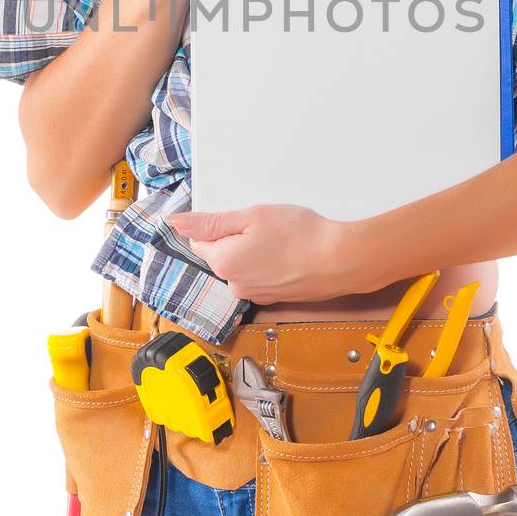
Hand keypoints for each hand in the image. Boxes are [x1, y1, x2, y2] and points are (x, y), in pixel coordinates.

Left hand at [164, 204, 353, 303]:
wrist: (340, 261)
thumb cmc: (299, 235)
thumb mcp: (251, 217)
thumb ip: (211, 222)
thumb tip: (176, 222)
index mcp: (222, 263)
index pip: (200, 239)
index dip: (220, 224)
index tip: (242, 218)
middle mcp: (234, 285)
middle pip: (222, 253)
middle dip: (238, 237)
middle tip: (266, 226)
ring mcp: (254, 294)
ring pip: (243, 264)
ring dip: (254, 251)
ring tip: (281, 240)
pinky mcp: (273, 298)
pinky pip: (260, 275)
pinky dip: (270, 264)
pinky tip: (288, 254)